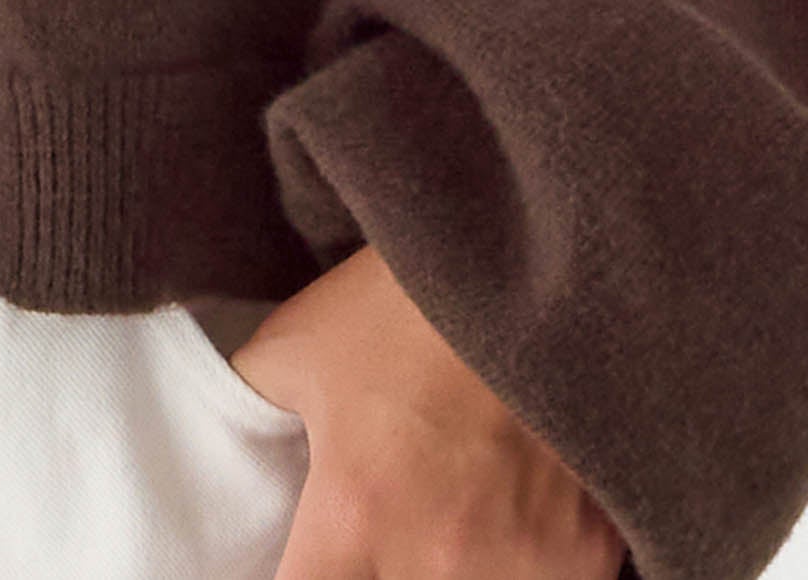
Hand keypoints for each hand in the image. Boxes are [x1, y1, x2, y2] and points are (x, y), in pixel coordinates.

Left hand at [229, 242, 628, 579]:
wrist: (528, 260)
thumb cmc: (404, 301)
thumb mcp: (298, 347)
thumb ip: (249, 412)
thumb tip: (220, 443)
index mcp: (353, 515)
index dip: (297, 576)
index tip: (308, 555)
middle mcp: (437, 561)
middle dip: (378, 569)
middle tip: (385, 521)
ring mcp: (520, 565)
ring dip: (454, 571)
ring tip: (451, 512)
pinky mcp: (587, 553)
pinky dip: (523, 565)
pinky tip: (510, 519)